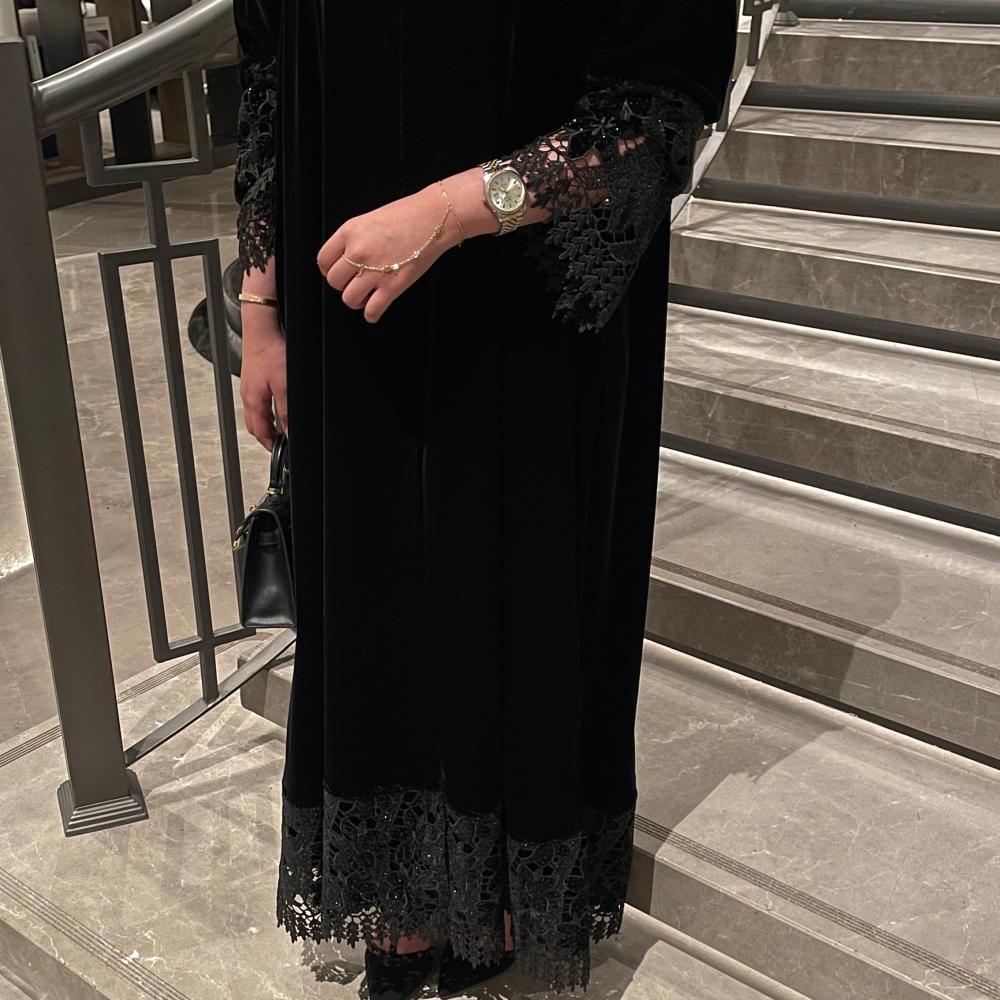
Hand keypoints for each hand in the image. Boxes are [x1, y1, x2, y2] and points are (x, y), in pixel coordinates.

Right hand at [239, 296, 286, 451]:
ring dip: (265, 424)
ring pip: (255, 413)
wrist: (262, 328)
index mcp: (254, 401)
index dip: (270, 445)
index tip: (280, 453)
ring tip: (279, 430)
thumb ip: (287, 411)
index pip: (260, 432)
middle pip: (254, 425)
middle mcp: (248, 395)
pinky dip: (265, 410)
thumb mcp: (285, 386)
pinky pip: (257, 400)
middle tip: (279, 445)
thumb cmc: (271, 352)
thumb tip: (290, 432)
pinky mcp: (252, 376)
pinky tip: (275, 406)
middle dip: (266, 437)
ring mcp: (248, 386)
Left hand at [317, 182, 470, 323]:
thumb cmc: (406, 215)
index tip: (338, 273)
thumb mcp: (368, 220)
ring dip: (356, 301)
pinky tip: (374, 311)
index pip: (323, 260)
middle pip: (334, 281)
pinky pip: (372, 310)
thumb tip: (346, 260)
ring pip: (349, 299)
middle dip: (343, 285)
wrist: (433, 218)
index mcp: (349, 232)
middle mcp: (358, 252)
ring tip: (365, 297)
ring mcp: (374, 270)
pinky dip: (371, 315)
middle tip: (354, 283)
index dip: (329, 270)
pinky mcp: (392, 286)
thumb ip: (353, 239)